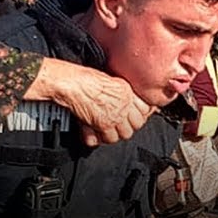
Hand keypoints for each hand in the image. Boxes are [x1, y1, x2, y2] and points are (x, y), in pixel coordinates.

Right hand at [36, 60, 154, 145]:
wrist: (72, 83)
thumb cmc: (84, 78)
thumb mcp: (109, 79)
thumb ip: (120, 90)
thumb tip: (125, 97)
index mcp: (127, 91)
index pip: (145, 109)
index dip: (140, 114)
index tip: (135, 116)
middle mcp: (124, 104)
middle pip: (136, 125)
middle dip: (128, 126)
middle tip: (119, 125)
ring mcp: (115, 116)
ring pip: (123, 134)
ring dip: (115, 134)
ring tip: (107, 130)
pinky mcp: (103, 125)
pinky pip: (108, 139)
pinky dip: (101, 138)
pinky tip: (95, 133)